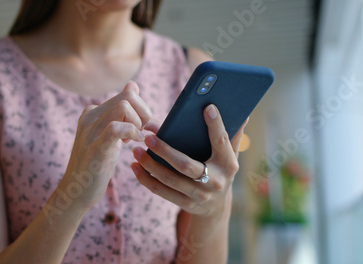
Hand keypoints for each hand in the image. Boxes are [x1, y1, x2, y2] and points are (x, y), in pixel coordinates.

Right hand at [59, 81, 151, 211]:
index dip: (142, 109)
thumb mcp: (109, 134)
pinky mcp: (96, 147)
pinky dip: (131, 133)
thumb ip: (120, 112)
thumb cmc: (96, 165)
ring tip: (134, 141)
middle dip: (143, 114)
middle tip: (140, 134)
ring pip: (124, 106)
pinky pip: (116, 128)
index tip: (140, 128)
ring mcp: (90, 130)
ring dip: (137, 124)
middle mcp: (89, 116)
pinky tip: (132, 145)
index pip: (127, 94)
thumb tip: (133, 85)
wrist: (76, 192)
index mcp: (92, 111)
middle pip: (128, 96)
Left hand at [131, 104, 247, 216]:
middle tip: (148, 137)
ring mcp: (199, 195)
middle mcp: (215, 181)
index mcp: (228, 165)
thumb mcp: (229, 156)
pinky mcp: (185, 204)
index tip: (207, 108)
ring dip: (150, 165)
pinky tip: (135, 167)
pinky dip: (146, 179)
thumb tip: (242, 113)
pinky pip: (161, 191)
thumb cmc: (220, 171)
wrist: (216, 207)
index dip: (216, 125)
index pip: (222, 142)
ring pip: (170, 180)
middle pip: (186, 165)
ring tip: (136, 150)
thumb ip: (232, 136)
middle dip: (165, 151)